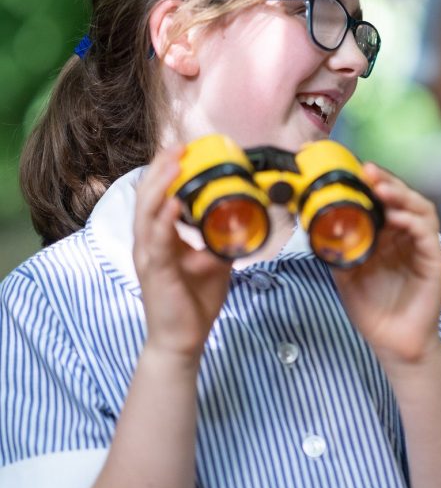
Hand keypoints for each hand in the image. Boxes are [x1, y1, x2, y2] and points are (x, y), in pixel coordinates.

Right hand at [133, 146, 231, 361]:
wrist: (182, 340)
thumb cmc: (193, 302)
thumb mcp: (214, 261)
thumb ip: (222, 238)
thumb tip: (246, 218)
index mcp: (159, 238)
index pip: (156, 197)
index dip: (166, 172)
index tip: (183, 150)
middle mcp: (148, 243)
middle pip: (146, 196)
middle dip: (161, 169)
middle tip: (179, 147)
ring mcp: (149, 257)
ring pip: (146, 213)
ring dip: (160, 186)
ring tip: (174, 163)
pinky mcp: (156, 272)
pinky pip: (158, 241)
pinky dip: (165, 220)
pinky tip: (173, 205)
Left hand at [330, 164, 440, 366]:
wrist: (393, 345)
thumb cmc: (374, 311)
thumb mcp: (346, 275)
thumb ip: (338, 250)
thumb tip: (316, 225)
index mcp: (390, 238)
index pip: (388, 202)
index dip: (376, 185)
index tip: (357, 172)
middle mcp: (409, 239)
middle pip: (407, 200)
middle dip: (389, 183)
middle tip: (369, 172)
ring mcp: (424, 249)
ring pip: (422, 211)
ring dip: (403, 197)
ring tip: (383, 189)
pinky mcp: (435, 263)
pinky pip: (428, 236)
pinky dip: (413, 223)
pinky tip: (396, 219)